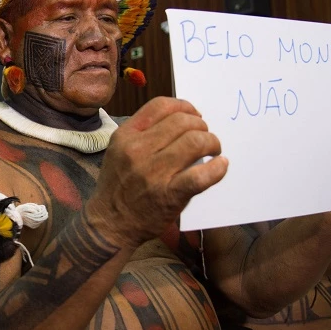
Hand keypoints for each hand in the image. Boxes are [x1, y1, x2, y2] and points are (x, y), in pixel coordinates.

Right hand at [87, 97, 227, 247]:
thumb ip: (143, 134)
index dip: (185, 106)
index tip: (194, 115)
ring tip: (213, 150)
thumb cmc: (118, 187)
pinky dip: (217, 169)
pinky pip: (201, 176)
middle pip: (182, 121)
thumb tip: (182, 122)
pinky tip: (220, 165)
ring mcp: (153, 173)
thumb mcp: (118, 151)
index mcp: (125, 136)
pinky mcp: (169, 195)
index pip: (161, 106)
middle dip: (201, 126)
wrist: (110, 224)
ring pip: (195, 142)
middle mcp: (137, 150)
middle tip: (205, 137)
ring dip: (212, 142)